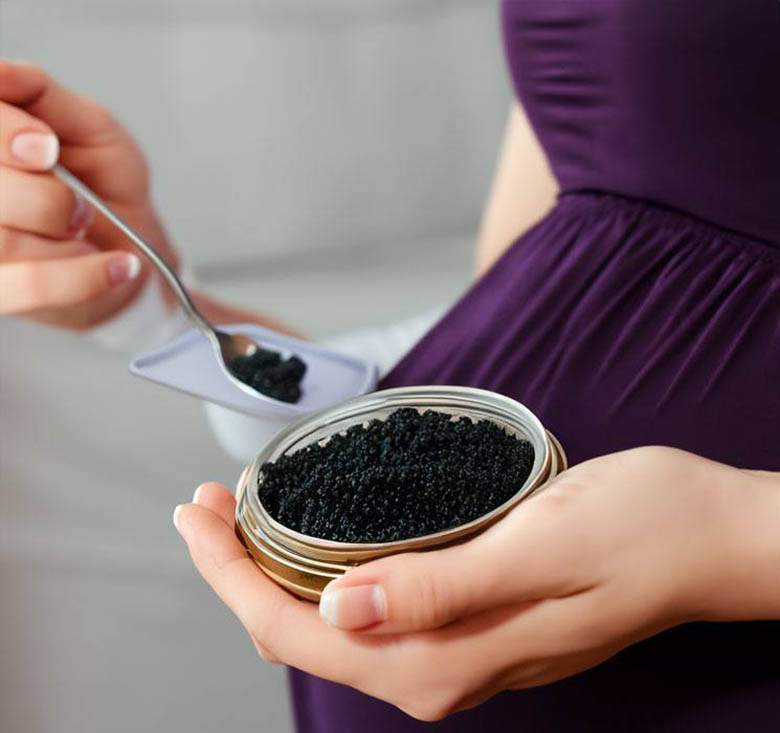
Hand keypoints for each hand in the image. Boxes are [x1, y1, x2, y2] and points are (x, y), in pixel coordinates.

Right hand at [0, 59, 178, 328]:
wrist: (135, 247)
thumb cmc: (104, 185)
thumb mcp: (89, 127)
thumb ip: (42, 94)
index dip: (4, 133)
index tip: (45, 146)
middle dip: (40, 187)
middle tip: (76, 195)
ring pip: (1, 237)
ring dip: (58, 224)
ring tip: (87, 222)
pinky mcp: (4, 293)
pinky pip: (31, 287)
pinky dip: (82, 277)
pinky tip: (119, 264)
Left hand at [174, 448, 779, 720]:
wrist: (705, 538)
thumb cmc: (637, 531)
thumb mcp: (538, 549)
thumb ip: (437, 592)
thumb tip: (334, 614)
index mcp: (442, 660)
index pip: (300, 630)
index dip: (233, 574)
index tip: (196, 514)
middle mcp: (437, 668)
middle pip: (301, 629)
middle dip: (239, 567)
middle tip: (205, 500)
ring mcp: (451, 648)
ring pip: (327, 621)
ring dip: (275, 565)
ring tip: (239, 509)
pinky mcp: (465, 619)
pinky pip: (365, 607)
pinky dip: (321, 567)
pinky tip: (310, 531)